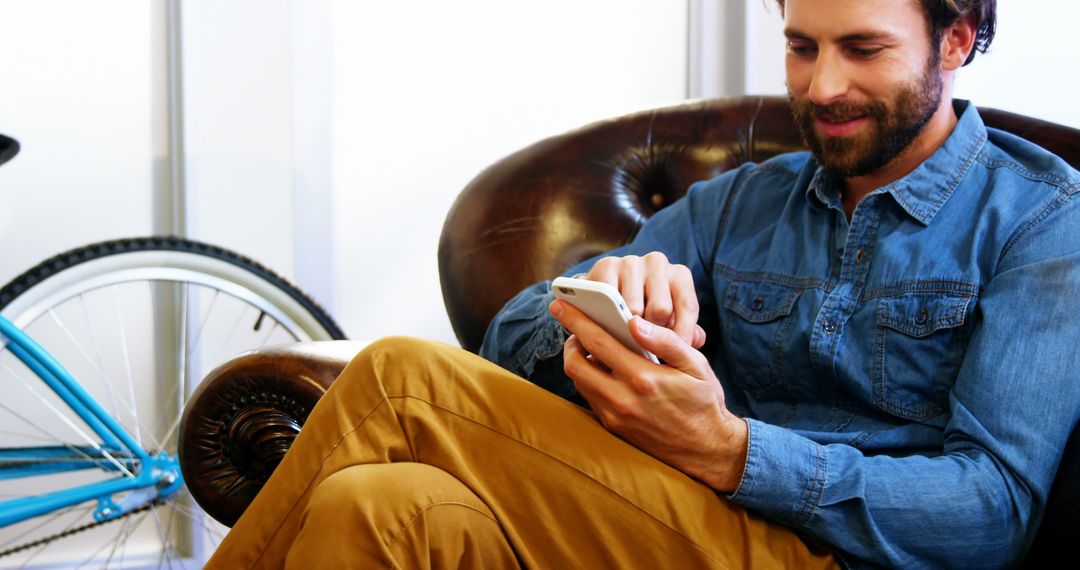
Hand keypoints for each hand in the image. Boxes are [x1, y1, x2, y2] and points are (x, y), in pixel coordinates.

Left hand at [549, 299, 747, 492]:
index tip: (560, 305)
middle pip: (575, 365)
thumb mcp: (695, 364)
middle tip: (579, 330)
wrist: (707, 449)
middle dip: (570, 342)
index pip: (597, 342)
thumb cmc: (703, 401)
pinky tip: (604, 370)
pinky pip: (590, 397)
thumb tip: (633, 322)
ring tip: (592, 347)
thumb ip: (664, 340)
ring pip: (579, 382)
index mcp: (643, 378)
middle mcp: (623, 399)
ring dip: (578, 361)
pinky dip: (589, 379)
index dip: (575, 320)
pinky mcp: (614, 428)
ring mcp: (615, 416)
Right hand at [584, 252, 705, 348]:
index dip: (682, 335)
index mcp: (679, 274)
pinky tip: (607, 325)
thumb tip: (695, 340)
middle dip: (652, 333)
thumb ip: (685, 331)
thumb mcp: (669, 322)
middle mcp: (658, 262)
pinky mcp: (606, 265)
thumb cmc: (644, 312)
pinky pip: (610, 299)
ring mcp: (631, 262)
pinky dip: (608, 317)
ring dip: (628, 328)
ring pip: (634, 308)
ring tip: (625, 337)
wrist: (603, 296)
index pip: (687, 307)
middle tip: (643, 345)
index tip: (673, 358)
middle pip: (660, 309)